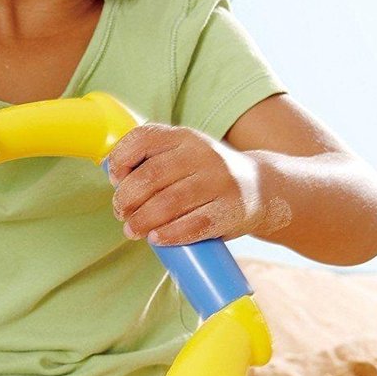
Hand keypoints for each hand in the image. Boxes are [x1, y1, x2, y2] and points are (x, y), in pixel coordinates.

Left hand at [107, 123, 265, 245]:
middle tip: (121, 213)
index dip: (121, 160)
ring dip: (143, 220)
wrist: (262, 188)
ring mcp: (220, 181)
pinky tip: (157, 238)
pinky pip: (195, 224)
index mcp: (185, 136)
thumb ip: (152, 160)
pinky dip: (171, 234)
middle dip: (127, 198)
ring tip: (132, 230)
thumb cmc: (207, 175)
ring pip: (169, 203)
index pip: (143, 139)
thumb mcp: (184, 154)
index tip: (115, 180)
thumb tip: (114, 179)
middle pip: (151, 176)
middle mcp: (203, 154)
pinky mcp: (231, 210)